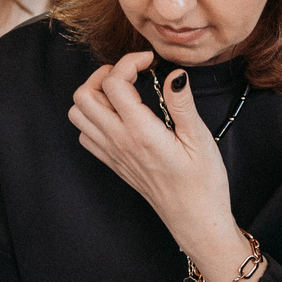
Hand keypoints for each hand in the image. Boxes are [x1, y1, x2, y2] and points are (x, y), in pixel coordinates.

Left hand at [67, 53, 251, 281]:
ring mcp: (113, 154)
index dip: (129, 62)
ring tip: (122, 91)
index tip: (149, 62)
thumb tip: (174, 74)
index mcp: (141, 132)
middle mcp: (120, 142)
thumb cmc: (203, 182)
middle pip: (84, 95)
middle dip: (104, 74)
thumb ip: (182, 103)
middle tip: (130, 73)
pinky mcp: (113, 163)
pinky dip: (93, 118)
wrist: (195, 219)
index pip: (114, 83)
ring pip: (78, 114)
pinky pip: (85, 135)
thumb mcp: (199, 138)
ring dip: (94, 95)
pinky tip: (118, 115)